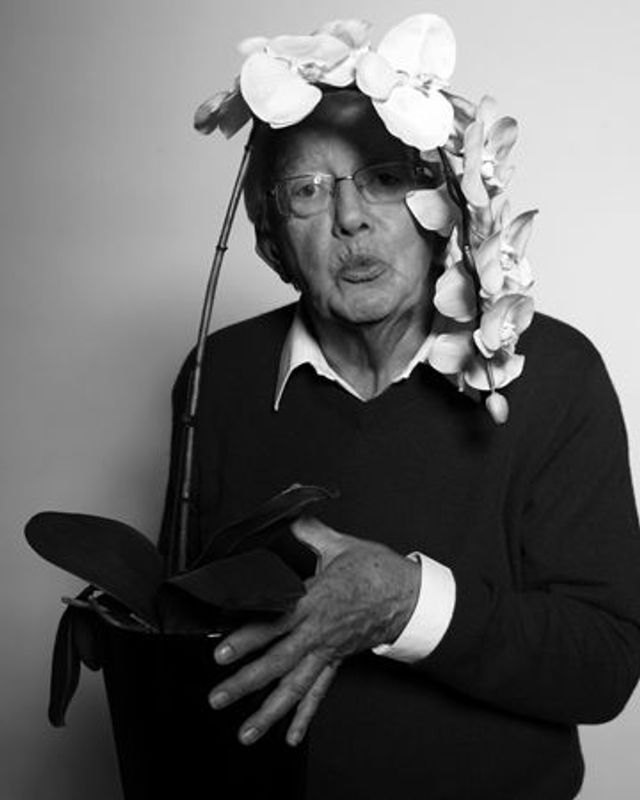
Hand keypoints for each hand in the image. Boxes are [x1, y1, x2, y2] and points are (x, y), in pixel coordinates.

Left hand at [208, 516, 420, 745]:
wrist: (411, 597)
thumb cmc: (378, 571)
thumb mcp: (342, 545)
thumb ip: (309, 530)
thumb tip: (288, 505)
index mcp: (316, 602)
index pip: (276, 623)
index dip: (248, 638)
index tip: (221, 652)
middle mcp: (319, 633)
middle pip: (279, 663)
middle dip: (246, 683)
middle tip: (218, 698)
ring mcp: (328, 651)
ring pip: (296, 687)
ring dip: (269, 711)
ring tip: (245, 733)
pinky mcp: (337, 660)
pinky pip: (319, 692)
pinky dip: (304, 716)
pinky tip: (290, 738)